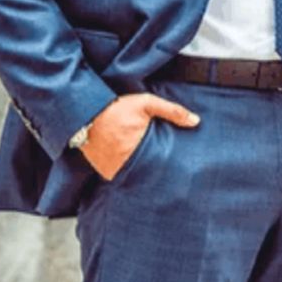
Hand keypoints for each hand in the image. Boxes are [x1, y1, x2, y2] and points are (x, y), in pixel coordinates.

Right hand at [80, 93, 199, 179]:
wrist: (85, 114)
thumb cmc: (117, 109)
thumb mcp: (147, 104)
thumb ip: (172, 111)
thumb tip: (196, 121)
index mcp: (139, 147)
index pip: (161, 164)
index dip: (170, 167)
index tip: (178, 169)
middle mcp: (125, 162)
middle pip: (149, 173)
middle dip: (157, 172)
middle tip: (167, 171)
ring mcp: (113, 170)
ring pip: (134, 177)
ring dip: (142, 173)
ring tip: (152, 171)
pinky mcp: (104, 171)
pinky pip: (120, 177)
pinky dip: (127, 172)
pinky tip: (132, 167)